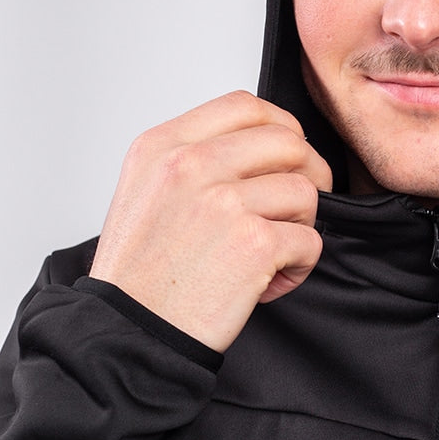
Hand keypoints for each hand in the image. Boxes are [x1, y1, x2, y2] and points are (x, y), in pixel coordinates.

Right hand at [89, 91, 331, 351]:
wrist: (128, 334)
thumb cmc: (141, 274)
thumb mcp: (146, 191)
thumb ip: (195, 159)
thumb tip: (263, 149)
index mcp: (164, 146)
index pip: (246, 106)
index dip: (281, 128)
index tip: (287, 158)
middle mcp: (191, 165)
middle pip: (289, 142)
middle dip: (306, 176)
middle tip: (293, 210)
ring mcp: (224, 201)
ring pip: (306, 192)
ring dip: (300, 226)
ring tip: (270, 254)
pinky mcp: (254, 243)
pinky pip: (310, 241)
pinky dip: (299, 266)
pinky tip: (267, 283)